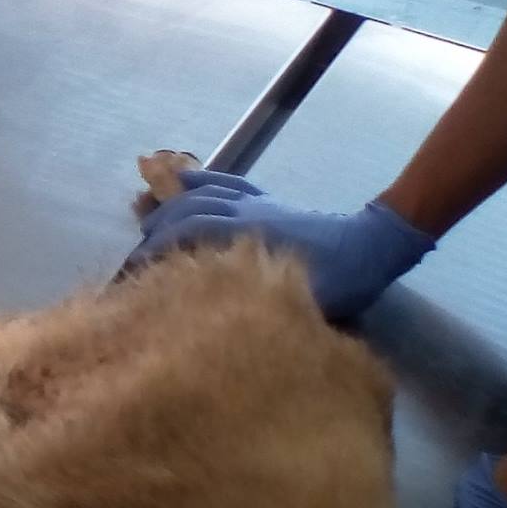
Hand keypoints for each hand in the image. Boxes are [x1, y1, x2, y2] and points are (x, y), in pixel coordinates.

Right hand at [125, 170, 434, 319]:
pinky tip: (179, 178)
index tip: (133, 277)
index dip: (157, 252)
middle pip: (187, 212)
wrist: (372, 248)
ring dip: (170, 204)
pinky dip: (200, 179)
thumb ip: (268, 312)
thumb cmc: (342, 281)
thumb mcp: (305, 304)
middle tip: (133, 260)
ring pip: (202, 194)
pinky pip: (226, 182)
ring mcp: (253, 203)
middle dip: (155, 232)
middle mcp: (244, 214)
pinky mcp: (264, 200)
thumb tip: (226, 329)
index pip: (189, 235)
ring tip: (145, 220)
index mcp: (249, 238)